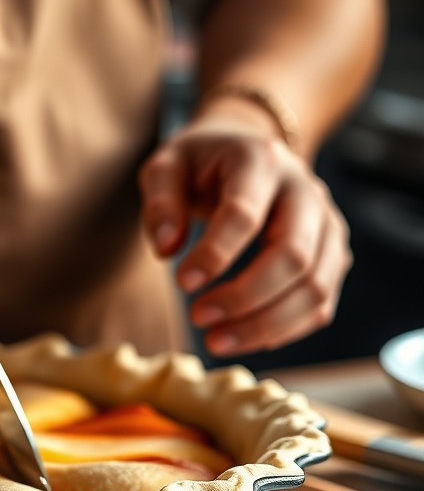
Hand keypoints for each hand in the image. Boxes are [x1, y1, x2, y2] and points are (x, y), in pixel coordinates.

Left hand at [139, 97, 351, 355]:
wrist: (250, 150)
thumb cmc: (201, 164)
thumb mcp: (167, 166)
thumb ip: (160, 202)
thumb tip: (166, 249)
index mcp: (260, 162)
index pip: (245, 215)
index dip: (214, 254)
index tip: (182, 283)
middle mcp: (306, 192)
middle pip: (293, 256)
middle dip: (244, 298)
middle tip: (198, 318)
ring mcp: (326, 226)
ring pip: (314, 288)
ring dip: (264, 325)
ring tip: (215, 340)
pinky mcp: (331, 257)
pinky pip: (319, 305)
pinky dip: (283, 331)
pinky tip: (242, 337)